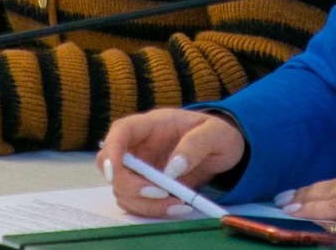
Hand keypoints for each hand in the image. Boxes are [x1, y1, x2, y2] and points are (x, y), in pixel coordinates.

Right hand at [101, 109, 246, 218]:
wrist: (224, 150)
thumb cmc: (217, 134)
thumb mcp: (215, 133)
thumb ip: (195, 145)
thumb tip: (172, 168)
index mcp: (152, 125)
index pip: (120, 131)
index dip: (111, 151)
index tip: (115, 172)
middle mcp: (140, 146)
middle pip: (113, 166)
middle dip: (129, 185)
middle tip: (161, 193)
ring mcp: (142, 169)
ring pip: (123, 190)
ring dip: (145, 203)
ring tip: (179, 204)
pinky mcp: (148, 187)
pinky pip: (137, 203)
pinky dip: (153, 210)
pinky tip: (177, 207)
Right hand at [276, 171, 335, 225]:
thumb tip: (321, 220)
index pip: (331, 205)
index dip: (308, 208)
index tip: (288, 211)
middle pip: (327, 190)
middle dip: (302, 195)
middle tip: (280, 201)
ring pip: (332, 181)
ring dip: (310, 188)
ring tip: (291, 194)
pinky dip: (325, 183)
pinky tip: (316, 187)